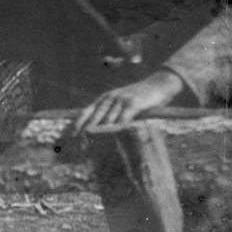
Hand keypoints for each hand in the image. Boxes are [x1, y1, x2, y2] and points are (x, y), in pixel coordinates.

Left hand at [60, 68, 186, 143]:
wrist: (158, 84)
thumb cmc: (138, 97)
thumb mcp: (120, 102)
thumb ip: (110, 113)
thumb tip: (98, 131)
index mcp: (104, 98)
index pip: (86, 111)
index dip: (78, 124)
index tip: (72, 136)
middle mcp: (110, 98)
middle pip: (94, 118)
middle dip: (87, 133)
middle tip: (82, 146)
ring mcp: (121, 99)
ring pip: (107, 121)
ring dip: (101, 135)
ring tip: (96, 147)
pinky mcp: (133, 103)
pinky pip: (122, 119)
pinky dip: (117, 129)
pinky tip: (114, 138)